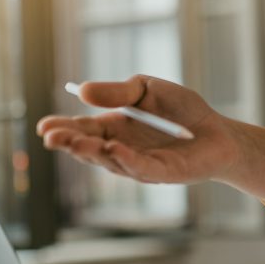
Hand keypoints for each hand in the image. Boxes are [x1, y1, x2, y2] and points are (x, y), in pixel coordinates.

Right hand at [37, 75, 237, 185]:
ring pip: (111, 161)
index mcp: (114, 128)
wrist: (220, 132)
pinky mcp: (164, 173)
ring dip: (93, 152)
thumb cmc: (183, 111)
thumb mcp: (148, 90)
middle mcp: (122, 149)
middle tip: (52, 137)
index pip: (82, 129)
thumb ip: (119, 92)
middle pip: (90, 149)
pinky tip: (115, 150)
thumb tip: (83, 90)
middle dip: (70, 143)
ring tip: (77, 142)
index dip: (62, 128)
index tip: (44, 125)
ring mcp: (141, 164)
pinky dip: (128, 160)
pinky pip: (143, 168)